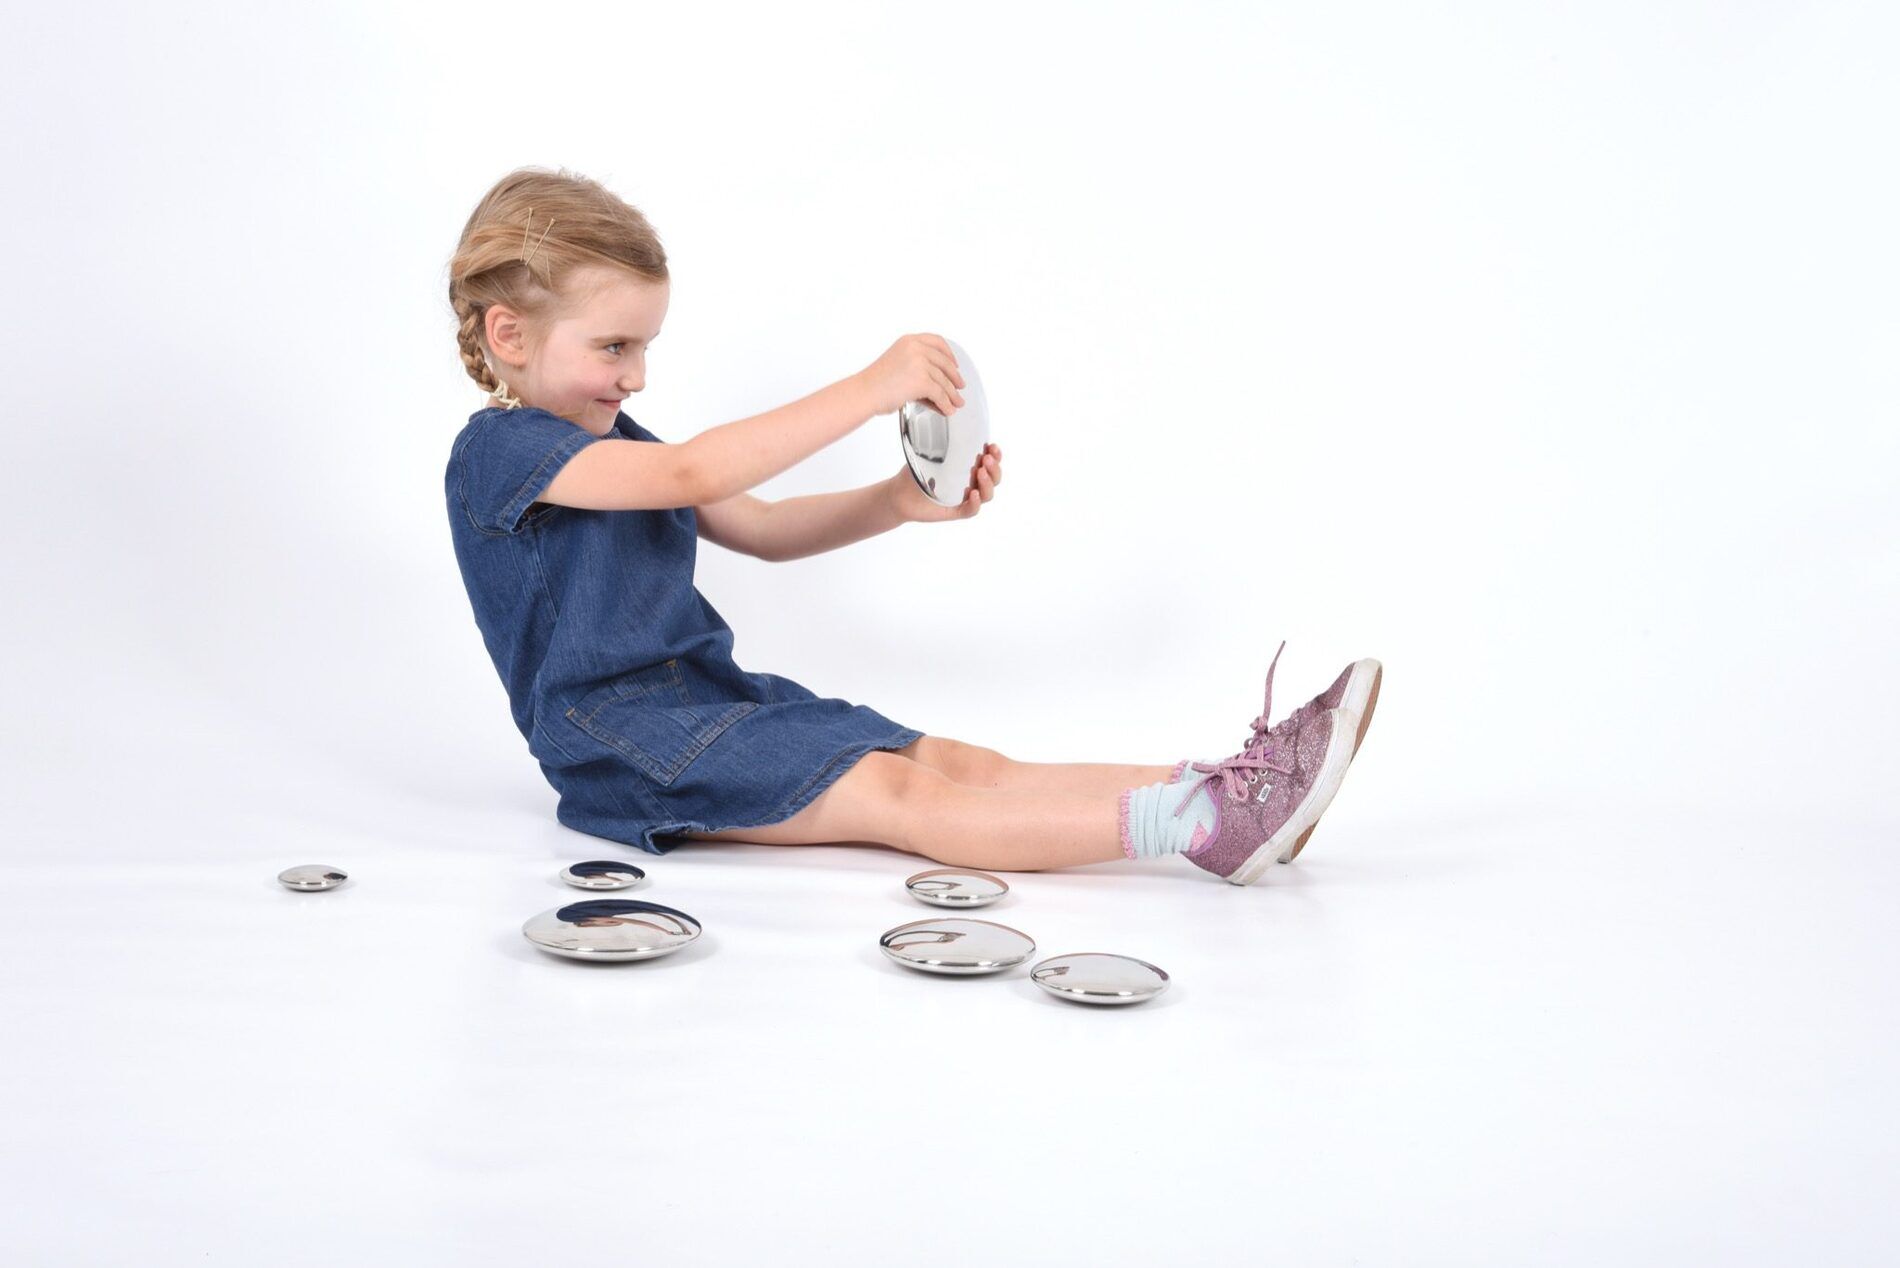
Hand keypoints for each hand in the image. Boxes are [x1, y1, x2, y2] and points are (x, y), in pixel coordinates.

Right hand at [854, 333, 966, 417]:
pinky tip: (947, 410)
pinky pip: (940, 395)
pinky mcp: (922, 380)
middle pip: (945, 363)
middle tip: (959, 387)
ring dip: (952, 395)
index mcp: (909, 341)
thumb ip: (918, 368)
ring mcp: (920, 363)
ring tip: (956, 403)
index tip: (954, 363)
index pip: (937, 342)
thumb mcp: (898, 364)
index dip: (949, 354)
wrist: (864, 393)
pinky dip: (946, 404)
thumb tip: (938, 385)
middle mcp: (916, 348)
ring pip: (944, 381)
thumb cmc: (875, 383)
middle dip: (955, 378)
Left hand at [888, 443, 1002, 522]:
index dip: (996, 455)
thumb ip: (942, 441)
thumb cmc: (916, 472)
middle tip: (987, 459)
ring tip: (980, 471)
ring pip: (987, 495)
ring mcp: (965, 499)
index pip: (991, 462)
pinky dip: (975, 503)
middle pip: (994, 479)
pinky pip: (972, 510)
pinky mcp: (956, 511)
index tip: (992, 446)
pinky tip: (973, 493)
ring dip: (988, 483)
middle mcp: (972, 483)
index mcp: (969, 468)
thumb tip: (951, 422)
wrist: (900, 493)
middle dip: (994, 468)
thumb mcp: (929, 453)